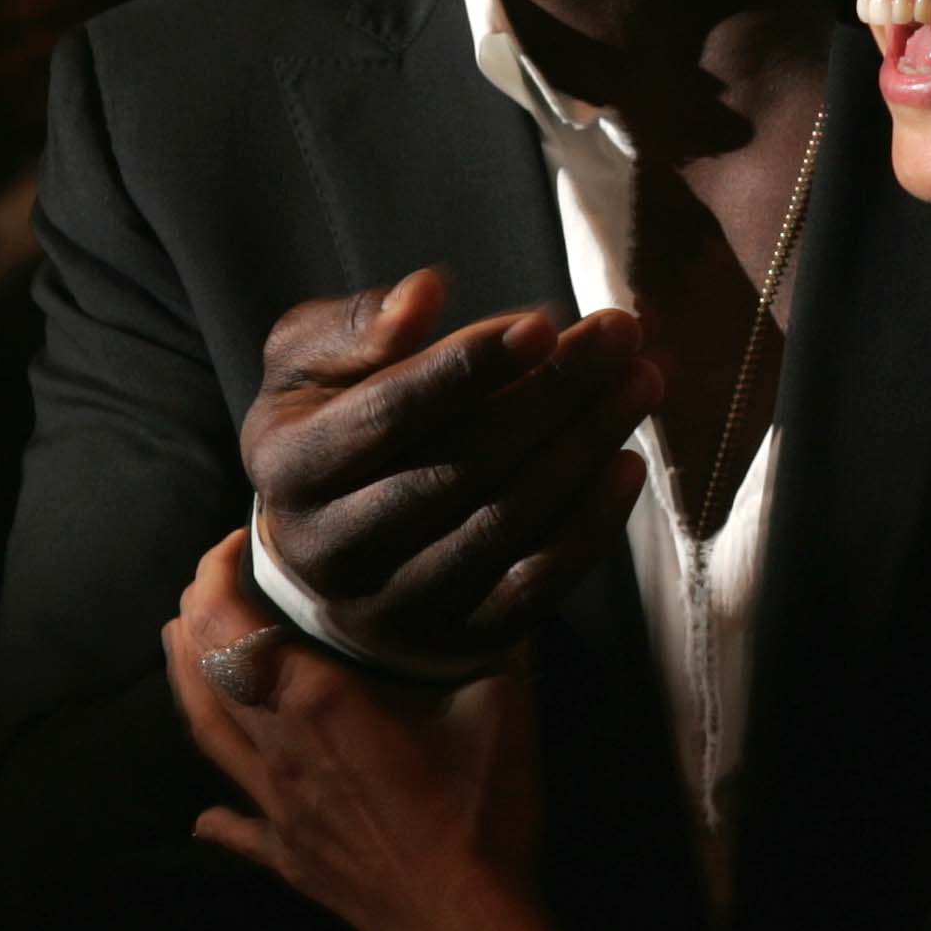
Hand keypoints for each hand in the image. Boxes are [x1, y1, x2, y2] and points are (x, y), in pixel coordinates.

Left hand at [168, 532, 538, 930]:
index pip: (233, 624)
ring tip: (179, 643)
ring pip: (204, 734)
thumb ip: (500, 638)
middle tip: (212, 579)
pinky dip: (217, 814)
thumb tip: (512, 582)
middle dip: (198, 613)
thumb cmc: (480, 815)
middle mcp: (279, 748)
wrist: (466, 929)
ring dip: (185, 680)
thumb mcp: (503, 708)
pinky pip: (236, 827)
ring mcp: (274, 806)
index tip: (238, 539)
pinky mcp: (287, 854)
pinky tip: (206, 815)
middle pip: (205, 670)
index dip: (218, 572)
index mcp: (317, 702)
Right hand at [240, 270, 656, 668]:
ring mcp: (399, 603)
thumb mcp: (310, 365)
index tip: (544, 323)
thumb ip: (356, 326)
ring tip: (640, 380)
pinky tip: (627, 462)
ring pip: (505, 524)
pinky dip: (590, 525)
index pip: (390, 415)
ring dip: (583, 447)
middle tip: (620, 333)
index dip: (469, 368)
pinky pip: (535, 585)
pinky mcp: (459, 636)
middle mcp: (336, 548)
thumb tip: (425, 293)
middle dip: (551, 394)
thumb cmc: (334, 425)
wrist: (333, 547)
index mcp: (291, 467)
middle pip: (460, 466)